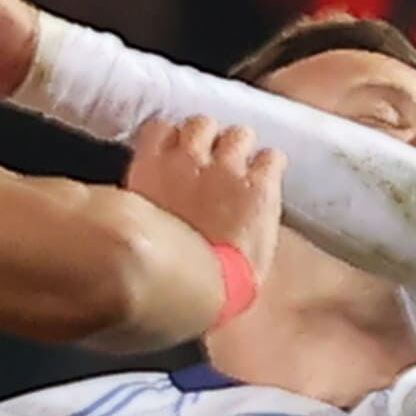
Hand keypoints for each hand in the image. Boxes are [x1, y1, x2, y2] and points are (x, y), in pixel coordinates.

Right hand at [121, 115, 280, 306]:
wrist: (203, 291)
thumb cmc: (167, 272)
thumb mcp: (143, 227)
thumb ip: (149, 202)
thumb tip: (153, 201)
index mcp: (151, 169)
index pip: (160, 128)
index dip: (174, 140)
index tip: (179, 155)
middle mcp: (187, 159)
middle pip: (200, 124)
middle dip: (209, 140)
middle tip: (215, 166)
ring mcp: (226, 169)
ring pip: (239, 133)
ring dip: (242, 150)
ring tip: (243, 173)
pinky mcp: (260, 185)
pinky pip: (273, 157)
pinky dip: (272, 168)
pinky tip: (268, 184)